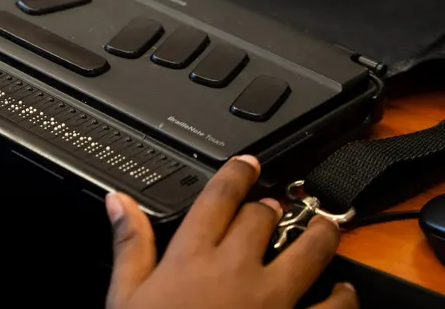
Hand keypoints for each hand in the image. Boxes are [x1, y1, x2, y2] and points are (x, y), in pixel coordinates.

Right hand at [107, 156, 356, 308]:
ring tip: (323, 226)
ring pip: (309, 249)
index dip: (237, 174)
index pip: (219, 198)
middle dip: (270, 207)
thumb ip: (130, 245)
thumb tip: (117, 202)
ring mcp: (273, 299)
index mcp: (191, 257)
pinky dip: (342, 294)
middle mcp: (236, 269)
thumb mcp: (126, 297)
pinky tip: (342, 290)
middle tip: (274, 206)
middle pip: (263, 217)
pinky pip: (333, 304)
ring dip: (319, 233)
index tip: (248, 163)